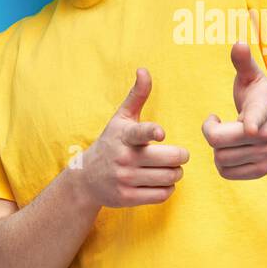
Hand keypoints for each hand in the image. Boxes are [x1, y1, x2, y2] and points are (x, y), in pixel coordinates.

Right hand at [79, 68, 189, 207]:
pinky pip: (163, 195)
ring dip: (176, 173)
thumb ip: (136, 96)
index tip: (160, 133)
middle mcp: (124, 158)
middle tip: (177, 156)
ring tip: (170, 169)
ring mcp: (125, 179)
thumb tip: (144, 70)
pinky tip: (161, 182)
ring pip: (170, 177)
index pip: (140, 133)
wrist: (85, 178)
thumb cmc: (111, 143)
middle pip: (170, 159)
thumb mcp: (120, 119)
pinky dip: (168, 188)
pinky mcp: (128, 198)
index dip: (152, 132)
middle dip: (180, 157)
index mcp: (124, 136)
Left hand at [201, 42, 266, 180]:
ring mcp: (265, 155)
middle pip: (218, 141)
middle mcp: (266, 135)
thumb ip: (243, 63)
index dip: (252, 121)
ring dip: (217, 148)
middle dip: (211, 131)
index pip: (256, 117)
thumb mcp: (253, 80)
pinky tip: (229, 150)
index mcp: (263, 109)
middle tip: (216, 122)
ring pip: (220, 159)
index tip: (251, 127)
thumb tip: (238, 43)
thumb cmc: (262, 101)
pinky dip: (222, 163)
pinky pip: (226, 173)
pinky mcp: (261, 171)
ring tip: (226, 136)